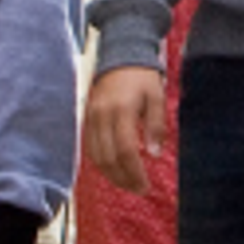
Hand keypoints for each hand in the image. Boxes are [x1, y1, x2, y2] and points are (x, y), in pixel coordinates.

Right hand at [84, 68, 163, 192]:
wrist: (121, 55)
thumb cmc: (142, 76)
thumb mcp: (157, 96)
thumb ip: (156, 126)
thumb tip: (154, 154)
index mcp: (121, 109)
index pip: (125, 150)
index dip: (134, 172)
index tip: (145, 186)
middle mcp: (102, 115)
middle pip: (108, 158)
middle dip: (123, 178)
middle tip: (138, 189)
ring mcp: (91, 117)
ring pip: (96, 156)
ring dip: (111, 174)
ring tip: (127, 183)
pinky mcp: (86, 118)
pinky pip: (90, 147)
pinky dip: (101, 162)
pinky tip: (113, 169)